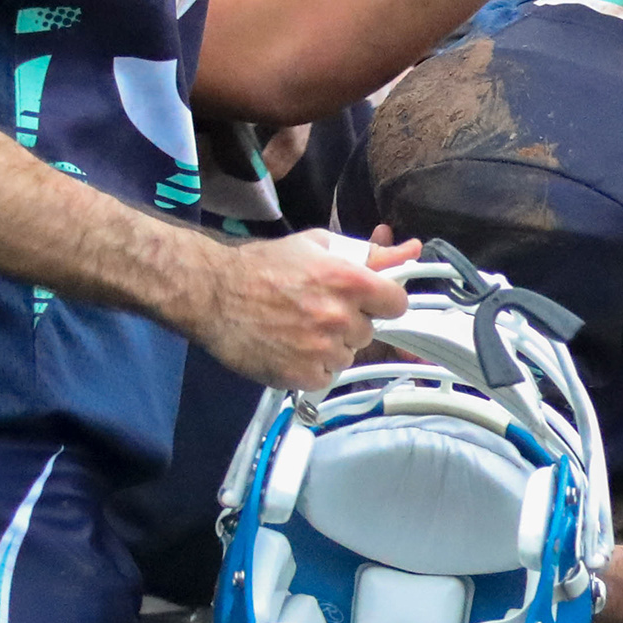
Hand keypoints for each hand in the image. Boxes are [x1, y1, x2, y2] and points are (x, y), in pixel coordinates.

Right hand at [192, 227, 409, 389]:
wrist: (212, 293)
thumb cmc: (263, 265)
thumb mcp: (318, 246)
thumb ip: (369, 253)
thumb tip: (410, 251)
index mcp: (348, 280)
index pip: (397, 303)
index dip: (382, 301)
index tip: (366, 301)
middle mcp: (339, 316)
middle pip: (368, 331)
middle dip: (349, 322)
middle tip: (317, 310)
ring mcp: (322, 349)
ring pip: (347, 355)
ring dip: (331, 346)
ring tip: (298, 329)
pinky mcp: (303, 375)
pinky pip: (326, 376)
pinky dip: (312, 367)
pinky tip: (290, 348)